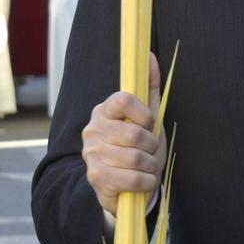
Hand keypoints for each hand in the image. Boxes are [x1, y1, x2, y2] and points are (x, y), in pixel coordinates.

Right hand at [82, 54, 164, 217]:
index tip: (148, 124)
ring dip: (150, 166)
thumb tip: (149, 55)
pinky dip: (146, 182)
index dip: (144, 113)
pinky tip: (143, 181)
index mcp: (104, 111)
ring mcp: (91, 154)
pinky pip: (132, 178)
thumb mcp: (147, 118)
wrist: (123, 187)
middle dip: (152, 147)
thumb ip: (149, 87)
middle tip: (149, 152)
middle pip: (135, 134)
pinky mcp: (95, 177)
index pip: (124, 99)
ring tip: (146, 167)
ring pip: (135, 158)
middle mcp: (93, 130)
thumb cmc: (137, 148)